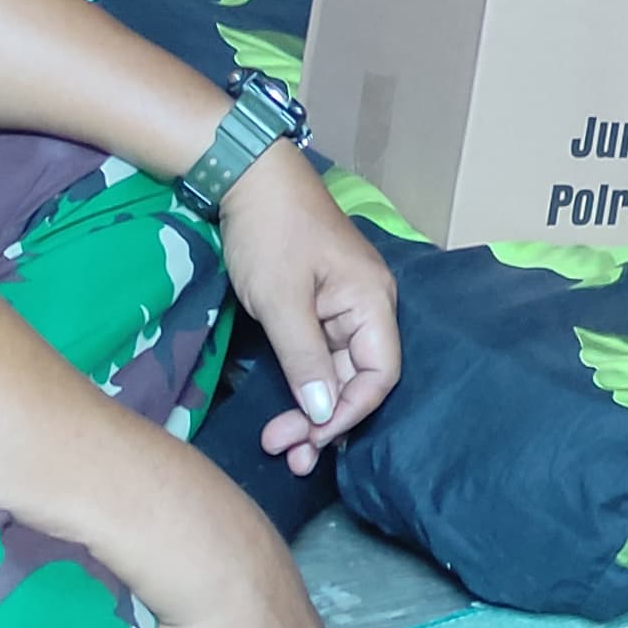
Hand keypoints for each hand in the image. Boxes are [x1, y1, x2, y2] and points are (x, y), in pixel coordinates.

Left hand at [214, 144, 398, 477]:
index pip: (380, 375)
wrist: (247, 176)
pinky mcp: (320, 304)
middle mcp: (368, 307)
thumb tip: (326, 415)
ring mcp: (344, 305)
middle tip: (283, 450)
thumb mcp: (282, 301)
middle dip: (324, 419)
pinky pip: (320, 354)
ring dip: (311, 407)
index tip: (310, 439)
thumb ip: (305, 360)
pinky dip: (303, 382)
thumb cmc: (270, 234)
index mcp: (372, 302)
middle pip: (358, 378)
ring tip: (280, 443)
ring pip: (336, 371)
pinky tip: (286, 408)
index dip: (350, 413)